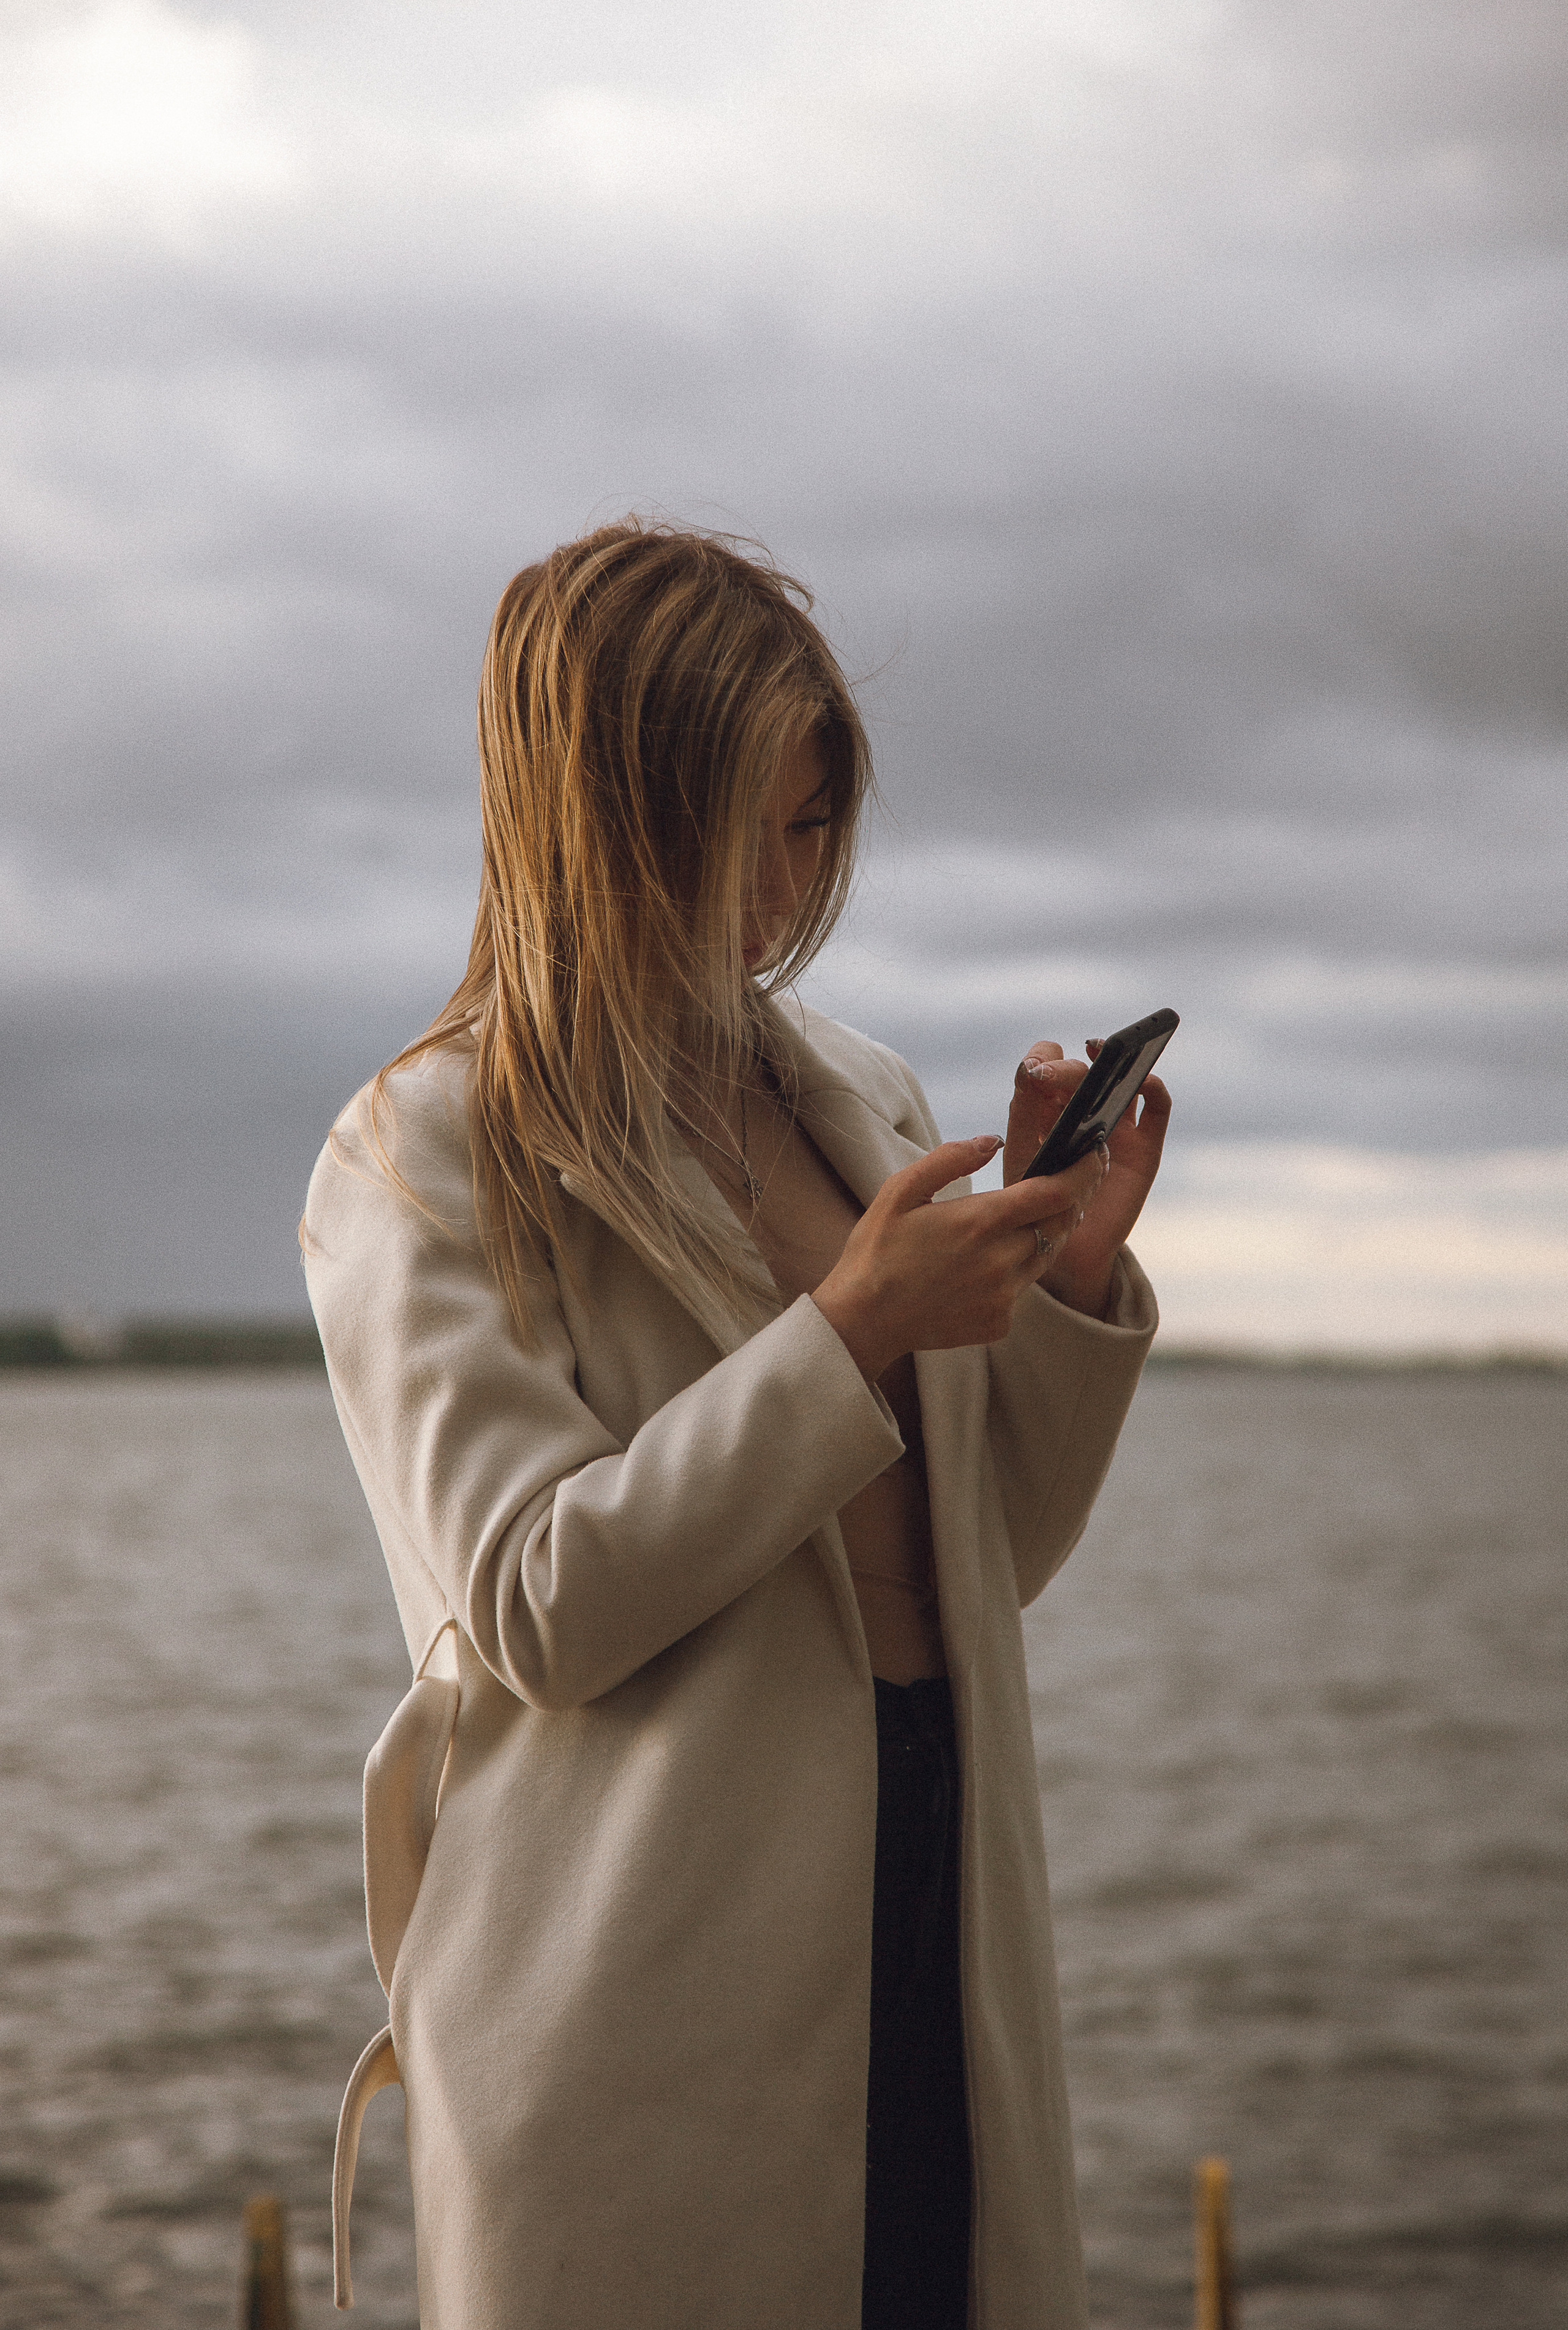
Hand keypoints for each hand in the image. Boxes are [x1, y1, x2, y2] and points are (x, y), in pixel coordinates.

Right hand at [813, 1135, 1108, 1382]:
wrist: (863, 1320)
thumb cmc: (877, 1250)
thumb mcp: (900, 1191)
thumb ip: (949, 1159)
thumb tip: (993, 1140)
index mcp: (980, 1221)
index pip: (1057, 1192)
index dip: (1083, 1171)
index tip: (1092, 1154)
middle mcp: (1001, 1260)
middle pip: (1061, 1223)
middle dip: (1071, 1199)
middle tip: (1067, 1180)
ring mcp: (1004, 1296)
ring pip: (1046, 1255)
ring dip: (1046, 1233)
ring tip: (1029, 1216)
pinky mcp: (1000, 1322)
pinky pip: (1023, 1288)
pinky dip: (1017, 1270)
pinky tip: (989, 1263)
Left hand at [1002, 1038, 1170, 1316]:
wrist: (1066, 1252)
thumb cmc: (1037, 1202)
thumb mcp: (1021, 1158)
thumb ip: (1024, 1116)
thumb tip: (1032, 1071)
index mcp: (1046, 1111)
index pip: (1045, 1067)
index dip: (1042, 1060)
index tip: (1035, 1072)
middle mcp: (1082, 1112)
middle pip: (1081, 1072)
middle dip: (1068, 1069)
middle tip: (1054, 1076)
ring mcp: (1116, 1127)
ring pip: (1121, 1080)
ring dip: (1116, 1061)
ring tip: (1104, 1056)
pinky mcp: (1144, 1146)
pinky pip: (1157, 1108)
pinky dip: (1154, 1088)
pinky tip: (1142, 1080)